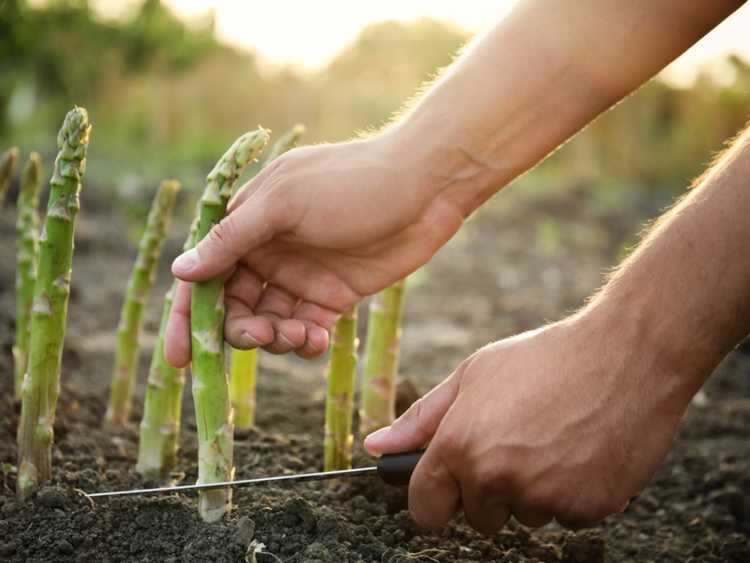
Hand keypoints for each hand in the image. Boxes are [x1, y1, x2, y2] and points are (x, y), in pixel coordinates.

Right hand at [165, 132, 467, 365]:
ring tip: (298, 334)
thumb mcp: (286, 203)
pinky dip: (304, 342)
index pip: (204, 275)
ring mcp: (300, 276)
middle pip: (234, 307)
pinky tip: (314, 339)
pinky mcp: (332, 295)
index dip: (187, 317)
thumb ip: (233, 238)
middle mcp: (268, 252)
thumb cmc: (352, 183)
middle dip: (240, 331)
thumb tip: (180, 271)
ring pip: (269, 323)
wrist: (425, 187)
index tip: (177, 359)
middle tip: (262, 337)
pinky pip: (304, 329)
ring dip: (275, 338)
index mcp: (248, 223)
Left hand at [365, 312, 694, 533]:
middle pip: (477, 518)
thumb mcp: (473, 375)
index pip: (424, 509)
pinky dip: (571, 491)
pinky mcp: (588, 509)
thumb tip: (376, 447)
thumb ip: (421, 419)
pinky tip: (581, 449)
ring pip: (524, 515)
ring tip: (553, 437)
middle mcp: (497, 479)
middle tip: (515, 442)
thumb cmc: (544, 358)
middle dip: (488, 490)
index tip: (447, 488)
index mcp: (460, 446)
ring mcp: (545, 498)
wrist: (627, 353)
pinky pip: (566, 515)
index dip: (433, 498)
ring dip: (532, 489)